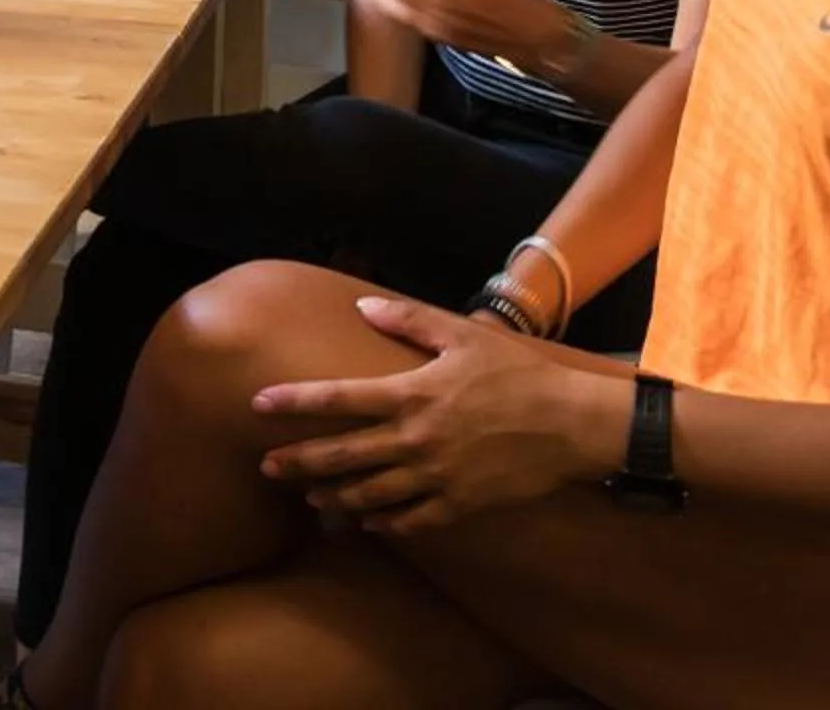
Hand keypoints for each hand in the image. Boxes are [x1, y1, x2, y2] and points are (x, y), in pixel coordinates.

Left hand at [251, 296, 621, 532]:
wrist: (571, 424)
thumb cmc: (517, 374)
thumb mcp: (462, 335)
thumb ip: (408, 320)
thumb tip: (361, 305)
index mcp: (412, 393)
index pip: (338, 399)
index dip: (294, 402)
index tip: (258, 403)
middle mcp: (417, 439)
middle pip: (343, 455)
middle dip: (299, 462)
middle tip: (265, 468)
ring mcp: (437, 476)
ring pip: (371, 494)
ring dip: (334, 497)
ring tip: (308, 497)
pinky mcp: (460, 503)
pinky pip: (412, 520)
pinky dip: (385, 524)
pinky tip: (367, 523)